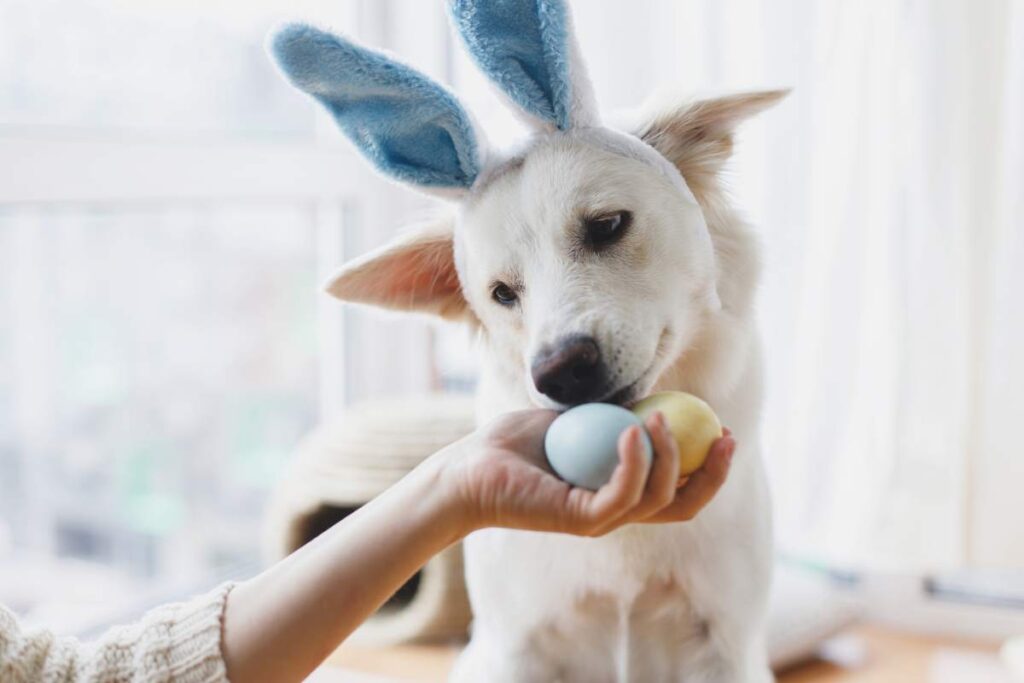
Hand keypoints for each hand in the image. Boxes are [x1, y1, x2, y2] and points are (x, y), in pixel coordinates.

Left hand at [437, 409, 734, 536]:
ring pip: (658, 499)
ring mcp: (600, 519)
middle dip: (714, 474)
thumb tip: (655, 390)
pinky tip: (633, 428)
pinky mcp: (581, 520)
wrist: (473, 464)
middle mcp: (616, 510)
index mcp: (621, 491)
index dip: (709, 465)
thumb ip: (614, 411)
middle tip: (725, 436)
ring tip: (659, 417)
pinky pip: (623, 494)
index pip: (679, 488)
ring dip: (670, 456)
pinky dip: (635, 462)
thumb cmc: (517, 441)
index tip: (723, 428)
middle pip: (683, 505)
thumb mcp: (577, 417)